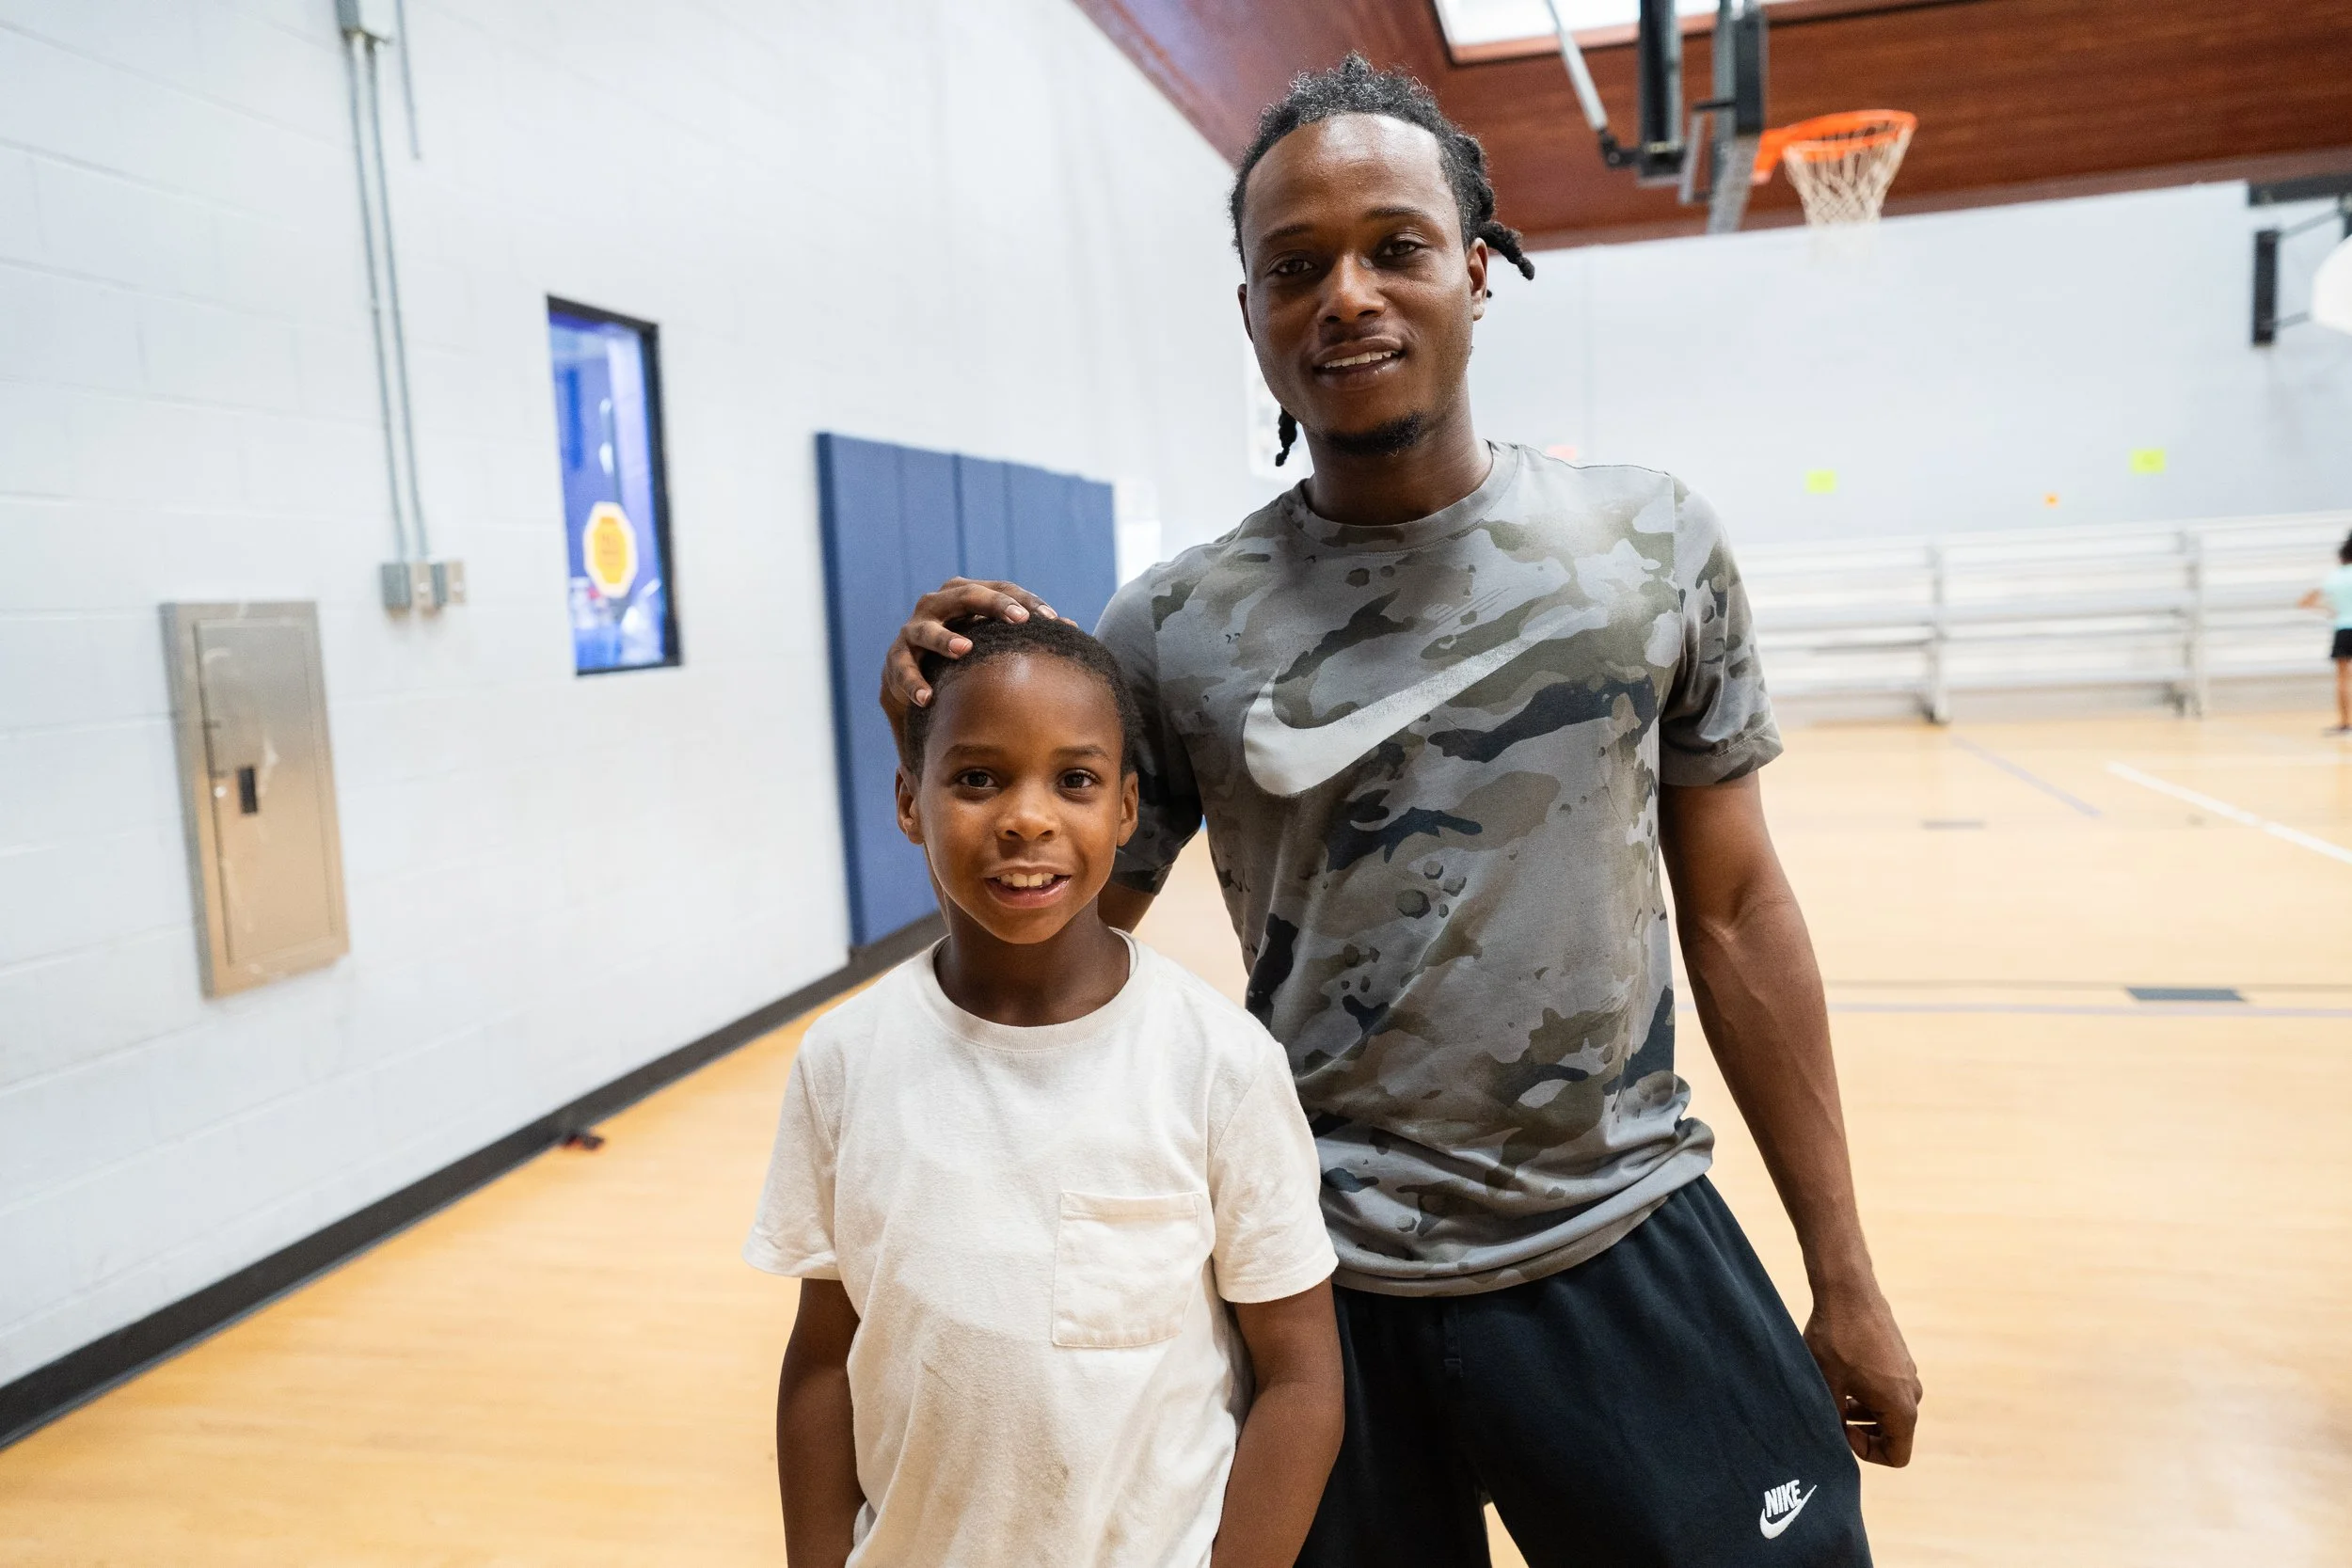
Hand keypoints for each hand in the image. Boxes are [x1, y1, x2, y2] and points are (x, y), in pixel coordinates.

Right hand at [878, 578, 1059, 721]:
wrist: (916, 679)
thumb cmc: (965, 654)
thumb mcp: (992, 640)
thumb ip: (1023, 633)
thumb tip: (1074, 629)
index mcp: (965, 595)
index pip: (1000, 589)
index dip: (1027, 601)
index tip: (1054, 620)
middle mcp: (938, 605)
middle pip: (966, 595)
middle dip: (993, 605)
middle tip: (1019, 619)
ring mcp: (914, 630)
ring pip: (927, 628)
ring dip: (945, 638)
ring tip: (964, 650)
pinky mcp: (895, 658)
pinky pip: (902, 668)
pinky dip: (913, 682)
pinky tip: (927, 698)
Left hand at [1804, 1282, 1920, 1466]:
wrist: (1848, 1292)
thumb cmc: (1836, 1341)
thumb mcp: (1826, 1387)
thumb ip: (1834, 1421)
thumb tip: (1832, 1440)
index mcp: (1901, 1409)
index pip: (1898, 1456)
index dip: (1867, 1453)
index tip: (1842, 1431)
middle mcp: (1913, 1394)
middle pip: (1894, 1434)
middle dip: (1863, 1432)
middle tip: (1833, 1415)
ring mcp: (1909, 1374)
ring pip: (1889, 1410)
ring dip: (1863, 1412)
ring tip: (1833, 1394)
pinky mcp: (1900, 1359)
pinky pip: (1889, 1390)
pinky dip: (1868, 1393)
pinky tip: (1841, 1376)